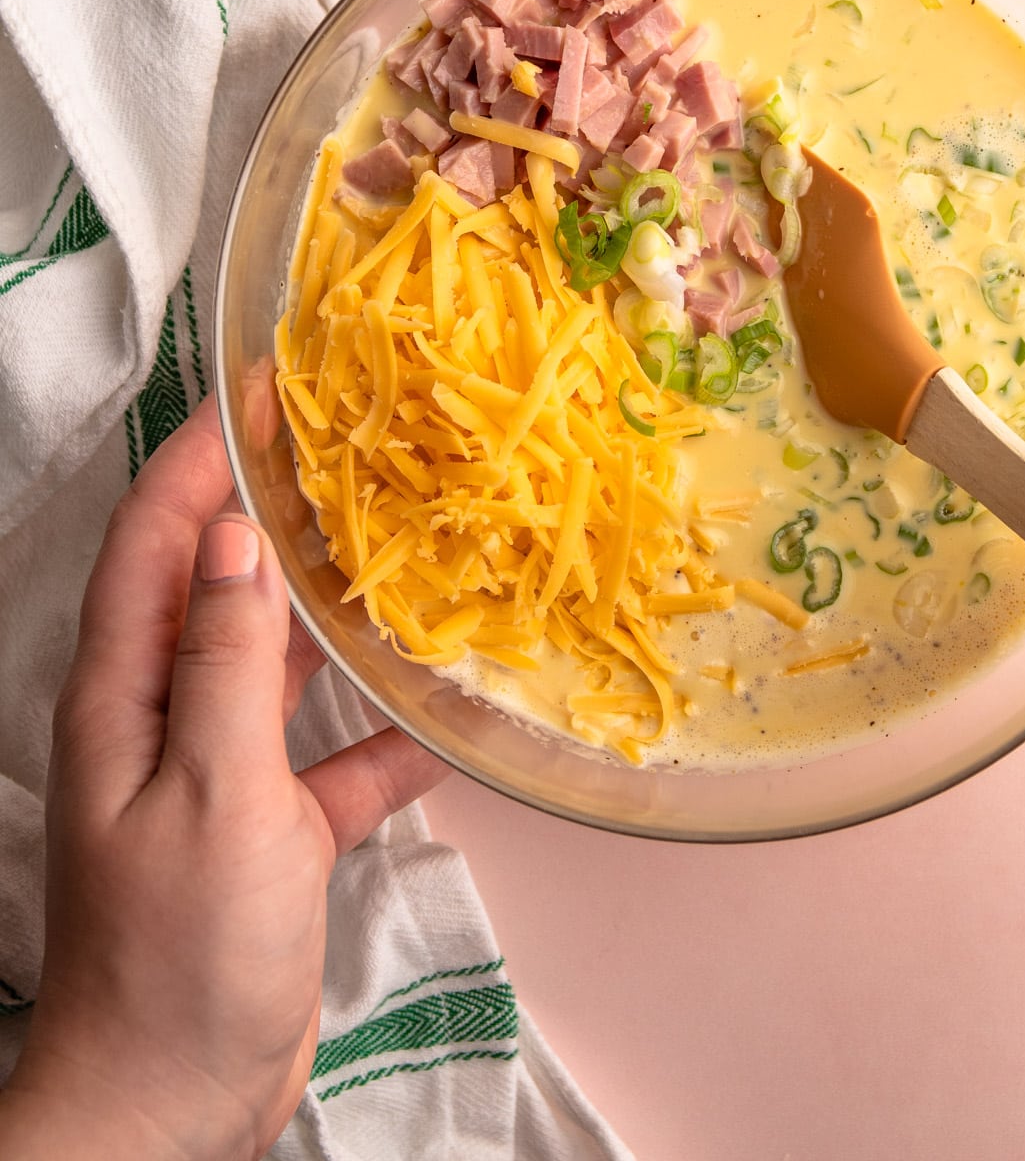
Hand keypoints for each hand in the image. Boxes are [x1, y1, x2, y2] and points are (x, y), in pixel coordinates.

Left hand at [0, 397, 446, 1160]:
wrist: (170, 1106)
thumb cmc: (174, 954)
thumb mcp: (209, 792)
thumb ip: (225, 664)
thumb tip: (238, 538)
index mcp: (125, 692)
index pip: (157, 538)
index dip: (200, 454)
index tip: (263, 387)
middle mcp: (164, 715)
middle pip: (218, 584)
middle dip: (274, 509)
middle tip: (354, 449)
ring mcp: (216, 772)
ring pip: (278, 662)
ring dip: (333, 609)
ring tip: (408, 548)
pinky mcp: (266, 830)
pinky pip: (331, 757)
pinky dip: (381, 732)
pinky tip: (446, 714)